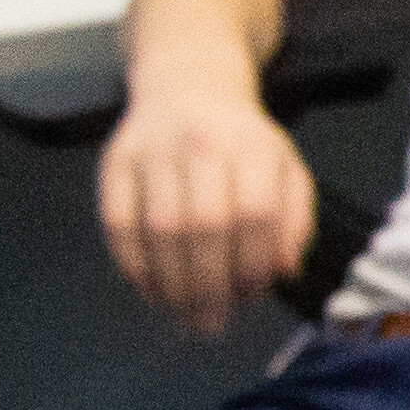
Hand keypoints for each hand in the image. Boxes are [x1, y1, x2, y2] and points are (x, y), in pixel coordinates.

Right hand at [100, 84, 316, 331]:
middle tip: (212, 320)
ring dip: (172, 284)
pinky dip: (134, 266)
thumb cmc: (240, 142)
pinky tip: (152, 289)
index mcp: (252, 146)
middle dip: (209, 286)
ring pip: (160, 230)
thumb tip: (283, 269)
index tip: (250, 294)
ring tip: (184, 313)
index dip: (252, 265)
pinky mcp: (116, 162)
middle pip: (205, 227)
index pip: (255, 215)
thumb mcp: (286, 169)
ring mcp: (154, 151)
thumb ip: (294, 221)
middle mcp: (202, 143)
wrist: (188, 88)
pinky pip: (120, 225)